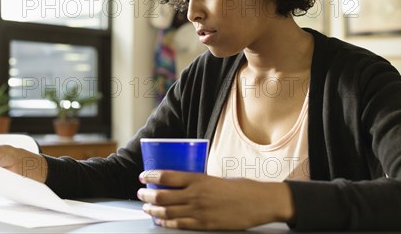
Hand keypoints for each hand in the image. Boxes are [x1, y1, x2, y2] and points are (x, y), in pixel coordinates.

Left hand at [137, 170, 294, 229]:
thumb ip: (199, 182)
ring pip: (168, 210)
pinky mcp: (205, 224)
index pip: (167, 176)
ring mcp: (199, 210)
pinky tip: (160, 220)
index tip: (143, 176)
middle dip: (147, 195)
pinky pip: (180, 224)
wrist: (259, 202)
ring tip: (146, 208)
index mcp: (199, 178)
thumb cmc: (240, 188)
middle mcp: (196, 194)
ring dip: (153, 209)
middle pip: (163, 195)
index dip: (151, 176)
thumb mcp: (216, 178)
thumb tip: (182, 184)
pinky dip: (166, 222)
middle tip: (141, 194)